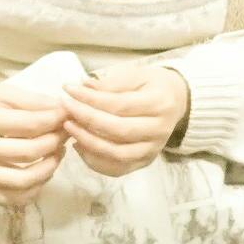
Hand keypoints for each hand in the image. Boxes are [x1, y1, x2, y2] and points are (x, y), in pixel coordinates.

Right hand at [0, 78, 66, 206]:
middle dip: (55, 142)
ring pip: (21, 182)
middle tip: (65, 132)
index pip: (29, 125)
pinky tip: (40, 173)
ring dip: (48, 169)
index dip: (55, 120)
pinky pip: (8, 199)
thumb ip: (31, 101)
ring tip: (56, 153)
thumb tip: (62, 110)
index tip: (66, 114)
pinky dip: (31, 190)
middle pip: (28, 153)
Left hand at [62, 64, 191, 178]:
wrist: (178, 102)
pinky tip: (80, 145)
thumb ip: (110, 83)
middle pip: (118, 130)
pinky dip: (94, 161)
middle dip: (86, 120)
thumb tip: (82, 87)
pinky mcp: (145, 162)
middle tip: (65, 109)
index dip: (91, 99)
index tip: (68, 90)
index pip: (120, 104)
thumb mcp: (136, 75)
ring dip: (88, 143)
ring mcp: (153, 149)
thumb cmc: (153, 85)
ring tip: (69, 128)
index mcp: (160, 103)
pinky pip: (117, 169)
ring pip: (117, 154)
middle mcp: (160, 130)